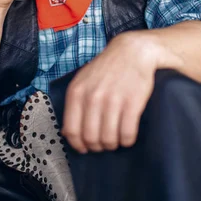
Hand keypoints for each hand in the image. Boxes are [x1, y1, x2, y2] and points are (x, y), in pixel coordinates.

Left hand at [60, 32, 159, 152]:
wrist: (132, 51)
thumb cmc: (107, 68)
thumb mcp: (82, 81)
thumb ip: (74, 104)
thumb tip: (67, 132)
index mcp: (77, 93)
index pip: (72, 131)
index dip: (79, 145)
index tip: (86, 148)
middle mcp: (92, 98)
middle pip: (91, 138)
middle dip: (98, 146)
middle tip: (104, 143)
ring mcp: (113, 100)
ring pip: (109, 139)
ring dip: (113, 144)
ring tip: (116, 140)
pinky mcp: (132, 103)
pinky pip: (127, 133)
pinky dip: (127, 140)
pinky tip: (128, 136)